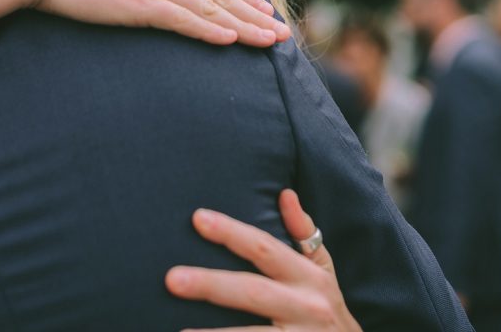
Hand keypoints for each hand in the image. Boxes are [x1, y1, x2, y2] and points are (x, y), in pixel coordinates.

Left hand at [165, 189, 361, 330]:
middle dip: (210, 285)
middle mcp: (305, 307)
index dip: (232, 232)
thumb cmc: (329, 308)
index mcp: (309, 277)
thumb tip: (284, 193)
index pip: (265, 248)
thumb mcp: (324, 270)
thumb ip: (304, 234)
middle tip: (171, 278)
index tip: (198, 218)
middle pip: (251, 292)